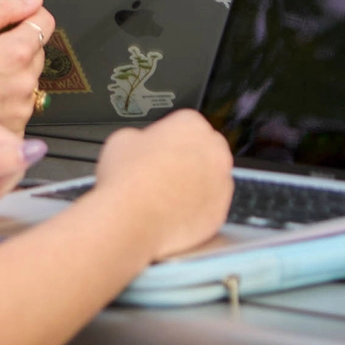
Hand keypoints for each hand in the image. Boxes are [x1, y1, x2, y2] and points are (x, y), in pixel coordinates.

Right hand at [0, 0, 52, 150]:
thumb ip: (3, 10)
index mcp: (14, 52)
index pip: (46, 22)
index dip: (31, 15)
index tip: (19, 18)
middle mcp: (23, 82)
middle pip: (38, 52)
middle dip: (19, 47)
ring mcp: (20, 109)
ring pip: (29, 81)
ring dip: (14, 77)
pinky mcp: (14, 129)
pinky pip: (20, 108)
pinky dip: (7, 102)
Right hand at [92, 109, 233, 262]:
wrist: (131, 221)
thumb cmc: (127, 180)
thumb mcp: (123, 139)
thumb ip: (143, 136)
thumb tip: (144, 145)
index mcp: (191, 125)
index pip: (186, 123)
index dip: (169, 136)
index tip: (159, 147)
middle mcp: (214, 151)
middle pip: (205, 148)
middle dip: (189, 157)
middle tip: (164, 170)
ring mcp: (221, 183)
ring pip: (211, 178)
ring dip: (196, 182)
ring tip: (167, 194)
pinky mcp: (221, 212)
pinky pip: (211, 205)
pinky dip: (198, 208)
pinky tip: (174, 212)